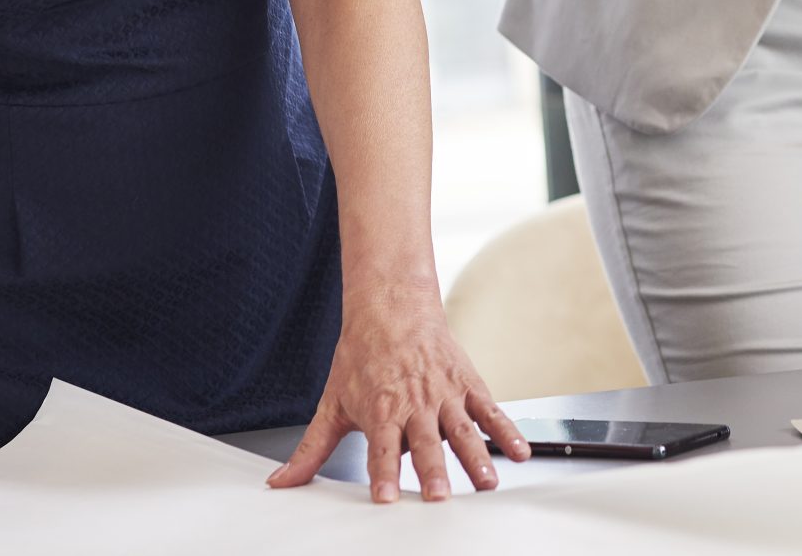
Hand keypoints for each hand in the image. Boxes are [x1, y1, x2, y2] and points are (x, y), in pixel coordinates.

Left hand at [268, 277, 528, 502]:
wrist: (391, 305)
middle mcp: (414, 404)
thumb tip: (282, 482)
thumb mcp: (332, 402)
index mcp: (381, 410)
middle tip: (439, 495)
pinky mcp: (467, 384)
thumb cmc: (363, 354)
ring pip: (463, 430)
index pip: (380, 450)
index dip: (382, 473)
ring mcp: (444, 394)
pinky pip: (490, 411)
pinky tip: (520, 452)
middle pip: (425, 443)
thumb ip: (310, 449)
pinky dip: (507, 431)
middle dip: (433, 470)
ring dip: (475, 457)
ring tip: (486, 482)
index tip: (385, 496)